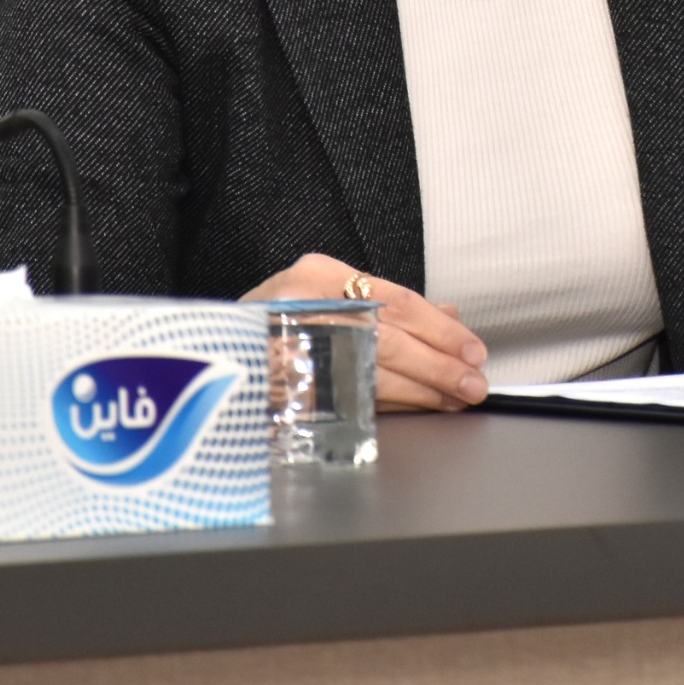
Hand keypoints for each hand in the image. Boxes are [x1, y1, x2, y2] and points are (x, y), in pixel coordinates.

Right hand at [242, 252, 488, 411]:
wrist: (211, 353)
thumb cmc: (274, 320)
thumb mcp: (325, 293)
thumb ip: (386, 303)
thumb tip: (448, 317)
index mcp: (316, 276)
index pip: (397, 302)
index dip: (441, 329)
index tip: (471, 347)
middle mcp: (303, 309)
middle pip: (390, 340)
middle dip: (439, 365)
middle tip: (473, 381)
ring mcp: (292, 353)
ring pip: (374, 374)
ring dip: (422, 391)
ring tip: (454, 398)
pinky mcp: (286, 391)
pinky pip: (350, 400)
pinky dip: (390, 405)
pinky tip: (416, 408)